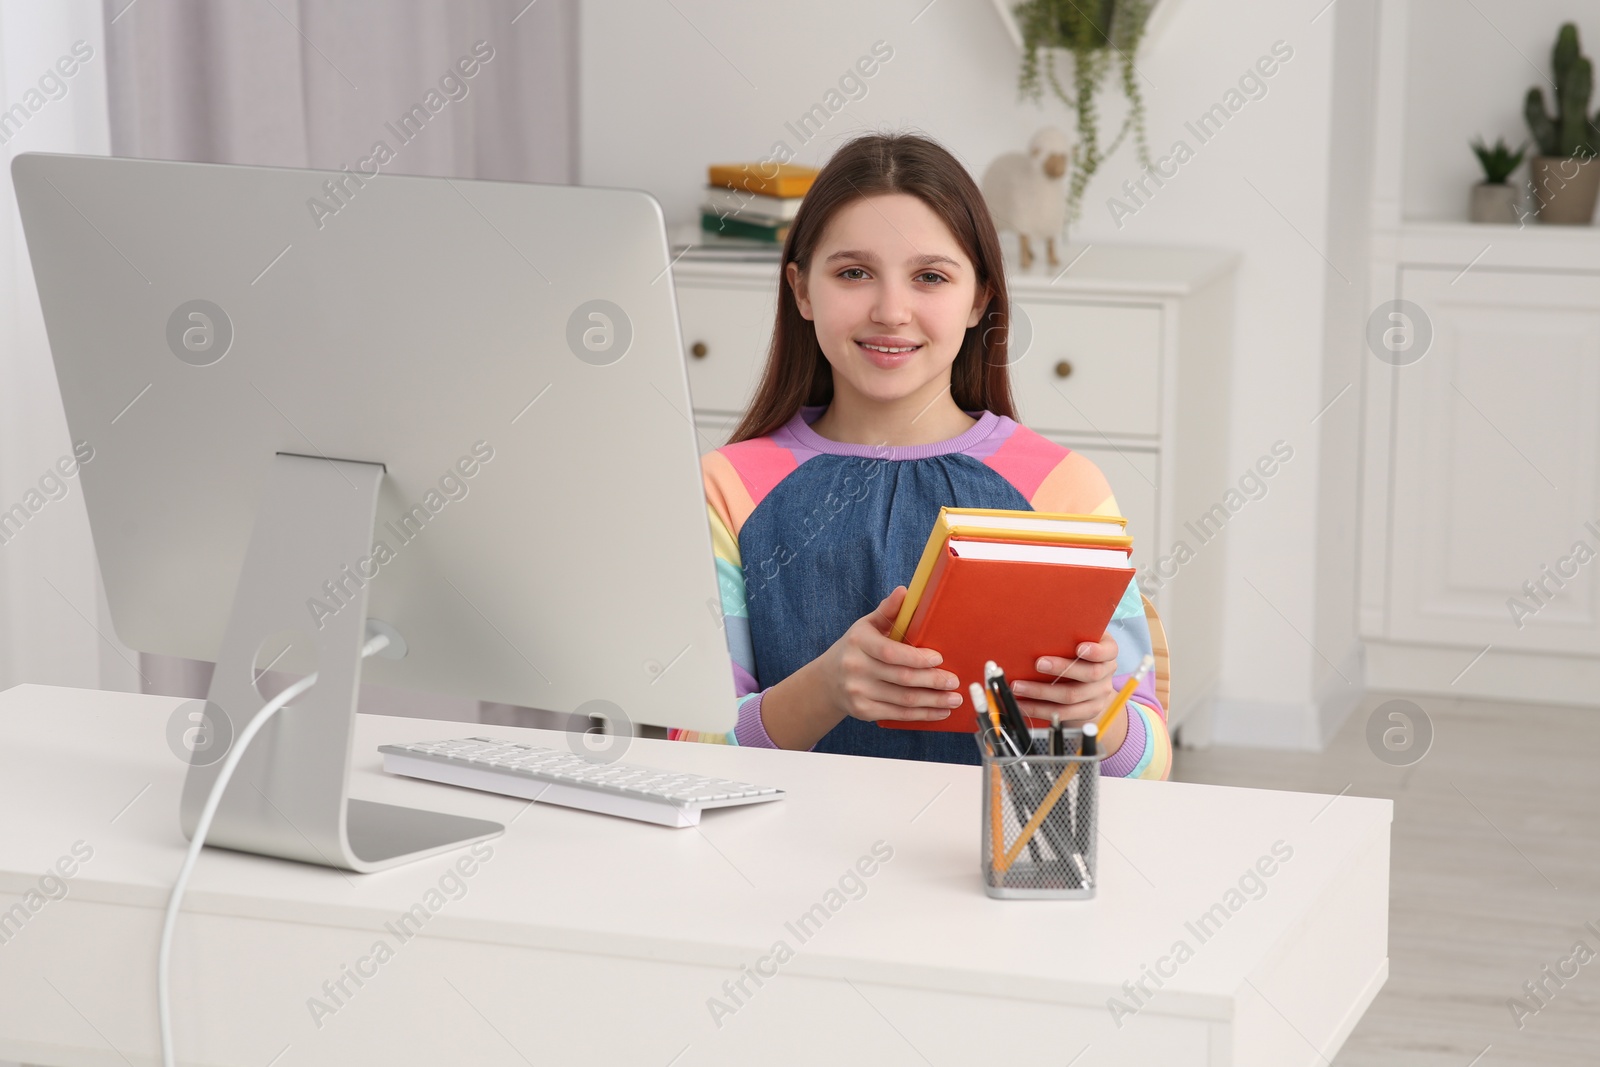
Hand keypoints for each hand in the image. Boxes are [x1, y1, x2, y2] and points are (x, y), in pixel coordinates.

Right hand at [819, 586, 962, 723]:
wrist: (828, 680)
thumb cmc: (856, 647)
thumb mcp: (867, 626)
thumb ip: (887, 610)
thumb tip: (904, 592)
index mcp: (859, 642)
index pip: (890, 652)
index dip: (916, 657)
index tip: (939, 658)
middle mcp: (855, 668)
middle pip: (902, 678)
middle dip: (933, 681)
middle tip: (955, 681)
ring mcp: (858, 692)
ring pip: (904, 700)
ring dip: (933, 701)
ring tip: (954, 699)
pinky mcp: (862, 711)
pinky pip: (898, 714)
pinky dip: (922, 715)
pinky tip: (939, 712)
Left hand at [1009, 632, 1118, 726]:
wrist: (1091, 686)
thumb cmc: (1076, 654)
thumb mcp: (1078, 640)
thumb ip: (1067, 636)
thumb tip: (1036, 630)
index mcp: (1107, 652)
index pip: (1108, 651)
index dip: (1096, 651)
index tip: (1079, 648)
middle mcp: (1106, 673)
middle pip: (1089, 673)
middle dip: (1062, 668)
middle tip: (1038, 664)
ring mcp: (1099, 695)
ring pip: (1072, 696)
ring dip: (1041, 692)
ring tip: (1019, 687)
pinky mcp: (1088, 711)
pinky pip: (1063, 714)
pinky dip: (1039, 710)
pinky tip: (1023, 705)